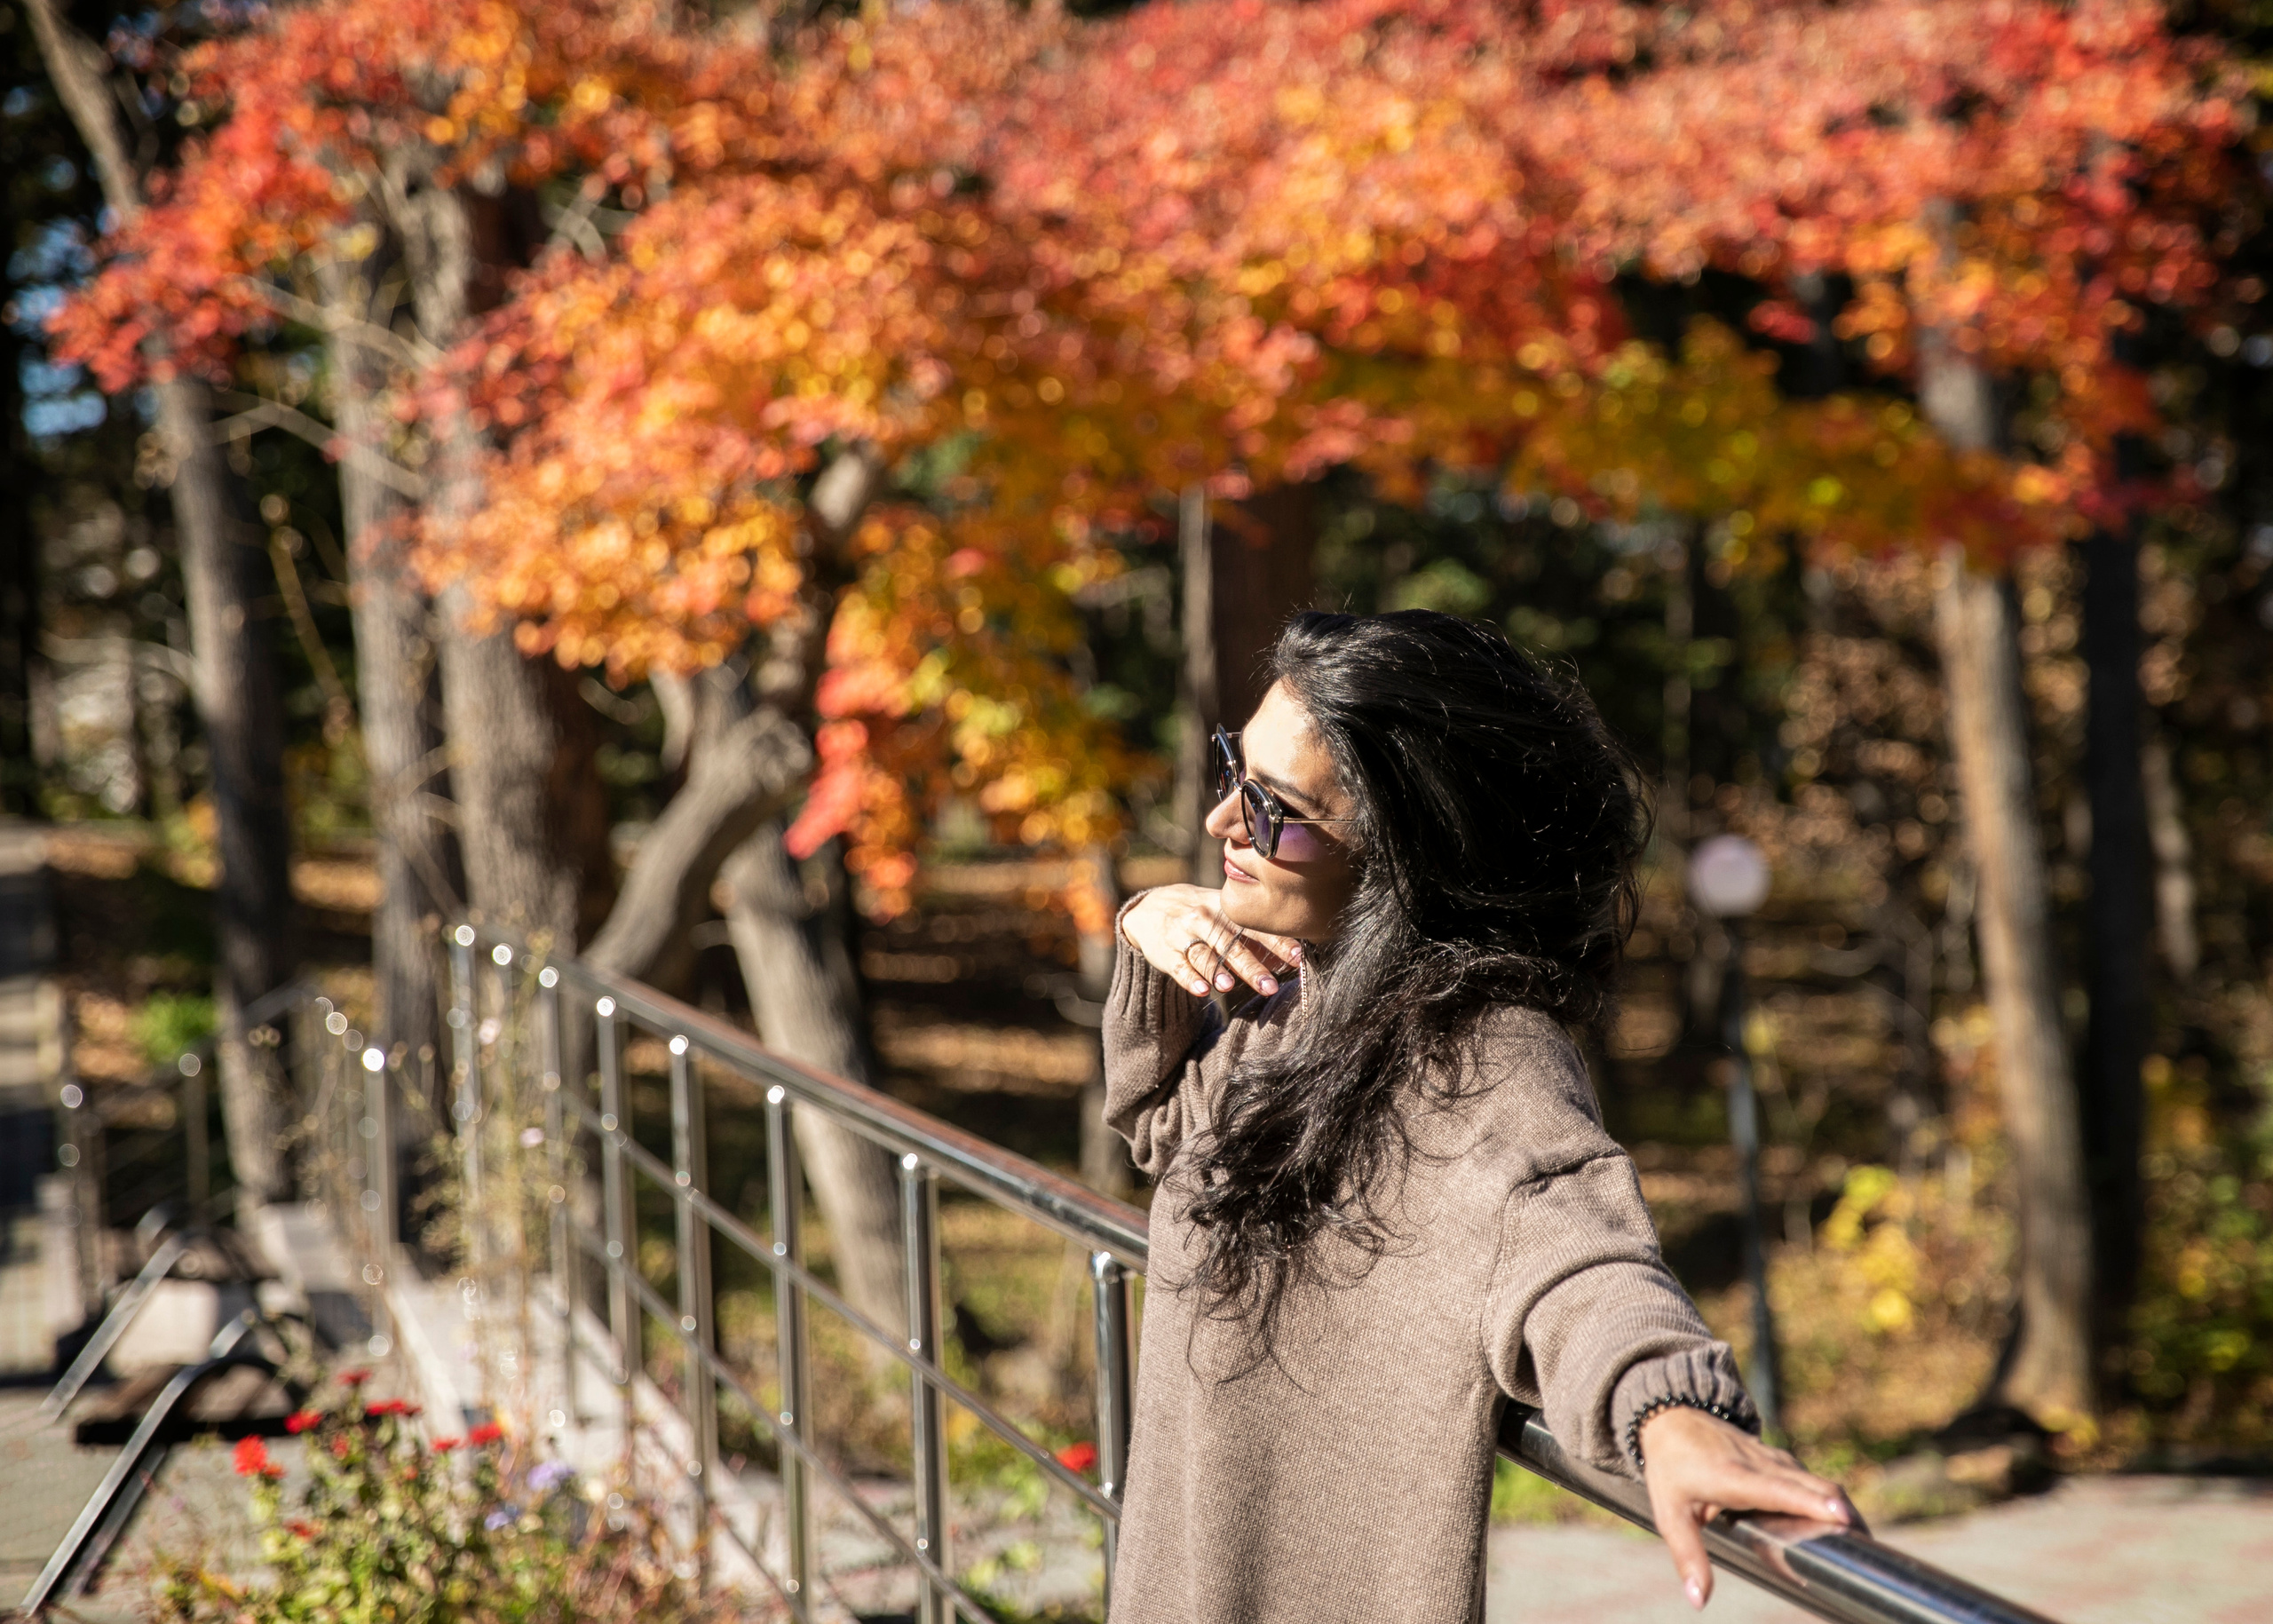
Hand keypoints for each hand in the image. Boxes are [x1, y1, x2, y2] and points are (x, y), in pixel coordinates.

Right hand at [1119, 885, 1302, 999]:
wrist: (1149, 908)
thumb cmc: (1199, 914)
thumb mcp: (1222, 912)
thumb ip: (1252, 933)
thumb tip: (1289, 956)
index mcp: (1224, 909)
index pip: (1253, 926)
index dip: (1276, 942)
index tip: (1296, 957)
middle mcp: (1203, 919)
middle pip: (1230, 944)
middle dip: (1251, 966)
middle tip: (1270, 986)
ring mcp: (1182, 935)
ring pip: (1203, 955)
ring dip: (1217, 971)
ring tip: (1230, 986)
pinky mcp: (1165, 953)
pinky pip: (1179, 967)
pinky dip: (1190, 979)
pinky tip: (1202, 990)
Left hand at [1638, 1406, 1860, 1609]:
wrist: (1672, 1416)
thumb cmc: (1670, 1468)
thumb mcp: (1670, 1514)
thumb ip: (1688, 1556)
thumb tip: (1698, 1601)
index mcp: (1736, 1478)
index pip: (1782, 1490)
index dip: (1814, 1504)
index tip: (1844, 1521)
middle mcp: (1762, 1464)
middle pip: (1815, 1487)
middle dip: (1846, 1515)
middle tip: (1868, 1551)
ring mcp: (1774, 1458)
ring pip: (1819, 1482)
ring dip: (1843, 1509)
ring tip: (1865, 1543)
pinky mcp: (1780, 1459)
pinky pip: (1811, 1480)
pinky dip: (1831, 1501)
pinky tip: (1843, 1525)